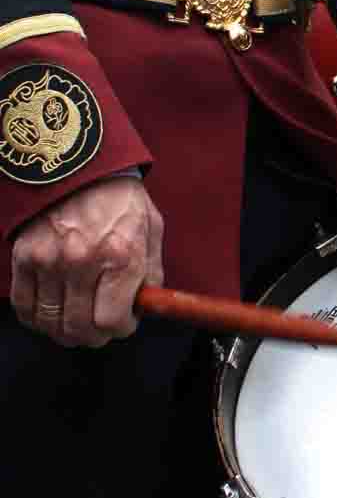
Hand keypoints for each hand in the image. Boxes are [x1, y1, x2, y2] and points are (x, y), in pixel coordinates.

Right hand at [10, 176, 163, 347]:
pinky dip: (37, 318)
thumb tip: (145, 307)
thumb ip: (150, 272)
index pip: (112, 321)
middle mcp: (83, 261)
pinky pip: (25, 307)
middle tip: (99, 328)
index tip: (123, 322)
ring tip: (76, 320)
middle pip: (80, 329)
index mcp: (120, 254)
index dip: (121, 329)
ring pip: (51, 323)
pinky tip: (51, 310)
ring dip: (65, 331)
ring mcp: (49, 260)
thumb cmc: (118, 196)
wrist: (76, 162)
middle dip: (94, 336)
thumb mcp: (150, 227)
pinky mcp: (24, 257)